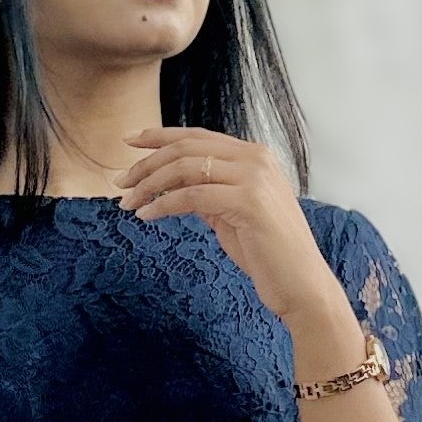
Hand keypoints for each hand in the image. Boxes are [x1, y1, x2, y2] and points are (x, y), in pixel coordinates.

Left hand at [117, 126, 347, 333]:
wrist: (301, 285)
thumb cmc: (267, 255)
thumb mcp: (232, 214)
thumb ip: (208, 193)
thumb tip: (173, 184)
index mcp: (254, 156)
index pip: (198, 136)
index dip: (160, 136)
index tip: (129, 141)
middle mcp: (256, 159)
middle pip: (187, 148)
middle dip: (147, 162)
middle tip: (120, 182)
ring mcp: (254, 178)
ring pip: (186, 168)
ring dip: (150, 184)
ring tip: (127, 203)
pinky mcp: (248, 202)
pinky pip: (192, 196)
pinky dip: (163, 205)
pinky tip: (146, 217)